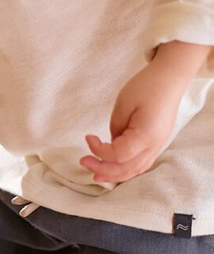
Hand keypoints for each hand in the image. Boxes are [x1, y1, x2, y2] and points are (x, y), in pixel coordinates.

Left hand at [81, 42, 209, 183]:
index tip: (88, 137)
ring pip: (135, 170)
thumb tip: (111, 145)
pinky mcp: (156, 144)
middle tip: (83, 160)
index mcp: (147, 134)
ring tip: (95, 173)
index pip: (118, 155)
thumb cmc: (146, 87)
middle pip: (126, 168)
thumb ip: (116, 129)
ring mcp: (158, 146)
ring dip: (113, 174)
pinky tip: (111, 170)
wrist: (170, 79)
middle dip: (102, 168)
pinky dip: (125, 170)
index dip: (99, 150)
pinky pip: (140, 164)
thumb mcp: (124, 105)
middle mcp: (155, 145)